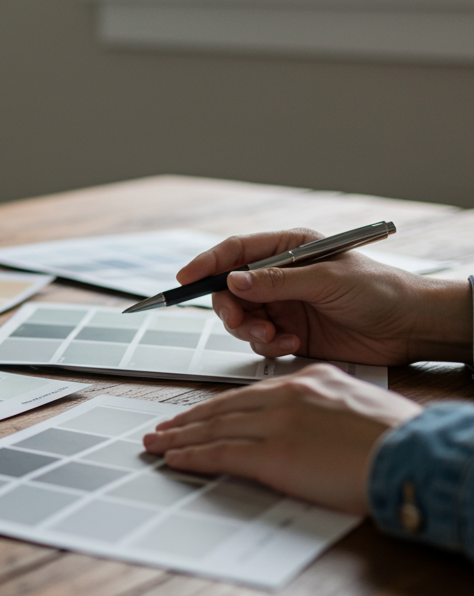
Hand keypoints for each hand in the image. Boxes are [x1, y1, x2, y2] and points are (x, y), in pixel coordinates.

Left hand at [142, 364, 421, 513]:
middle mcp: (287, 396)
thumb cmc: (397, 438)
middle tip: (162, 427)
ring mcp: (276, 424)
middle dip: (189, 419)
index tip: (198, 413)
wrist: (410, 454)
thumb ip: (329, 405)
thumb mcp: (359, 403)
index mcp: (309, 380)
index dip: (218, 405)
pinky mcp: (271, 454)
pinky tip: (173, 459)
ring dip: (179, 437)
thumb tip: (315, 421)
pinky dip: (191, 456)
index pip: (251, 394)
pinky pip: (219, 453)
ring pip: (214, 428)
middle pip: (224, 407)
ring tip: (155, 443)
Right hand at [177, 228, 471, 364]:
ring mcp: (284, 305)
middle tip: (240, 321)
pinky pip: (260, 339)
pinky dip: (267, 344)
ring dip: (249, 329)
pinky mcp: (290, 332)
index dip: (207, 263)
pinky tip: (290, 345)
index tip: (185, 279)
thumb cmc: (379, 290)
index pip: (236, 251)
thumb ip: (278, 282)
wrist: (410, 328)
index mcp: (288, 250)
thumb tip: (233, 282)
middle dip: (229, 307)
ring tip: (273, 337)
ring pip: (241, 317)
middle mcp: (281, 277)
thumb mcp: (327, 280)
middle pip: (230, 288)